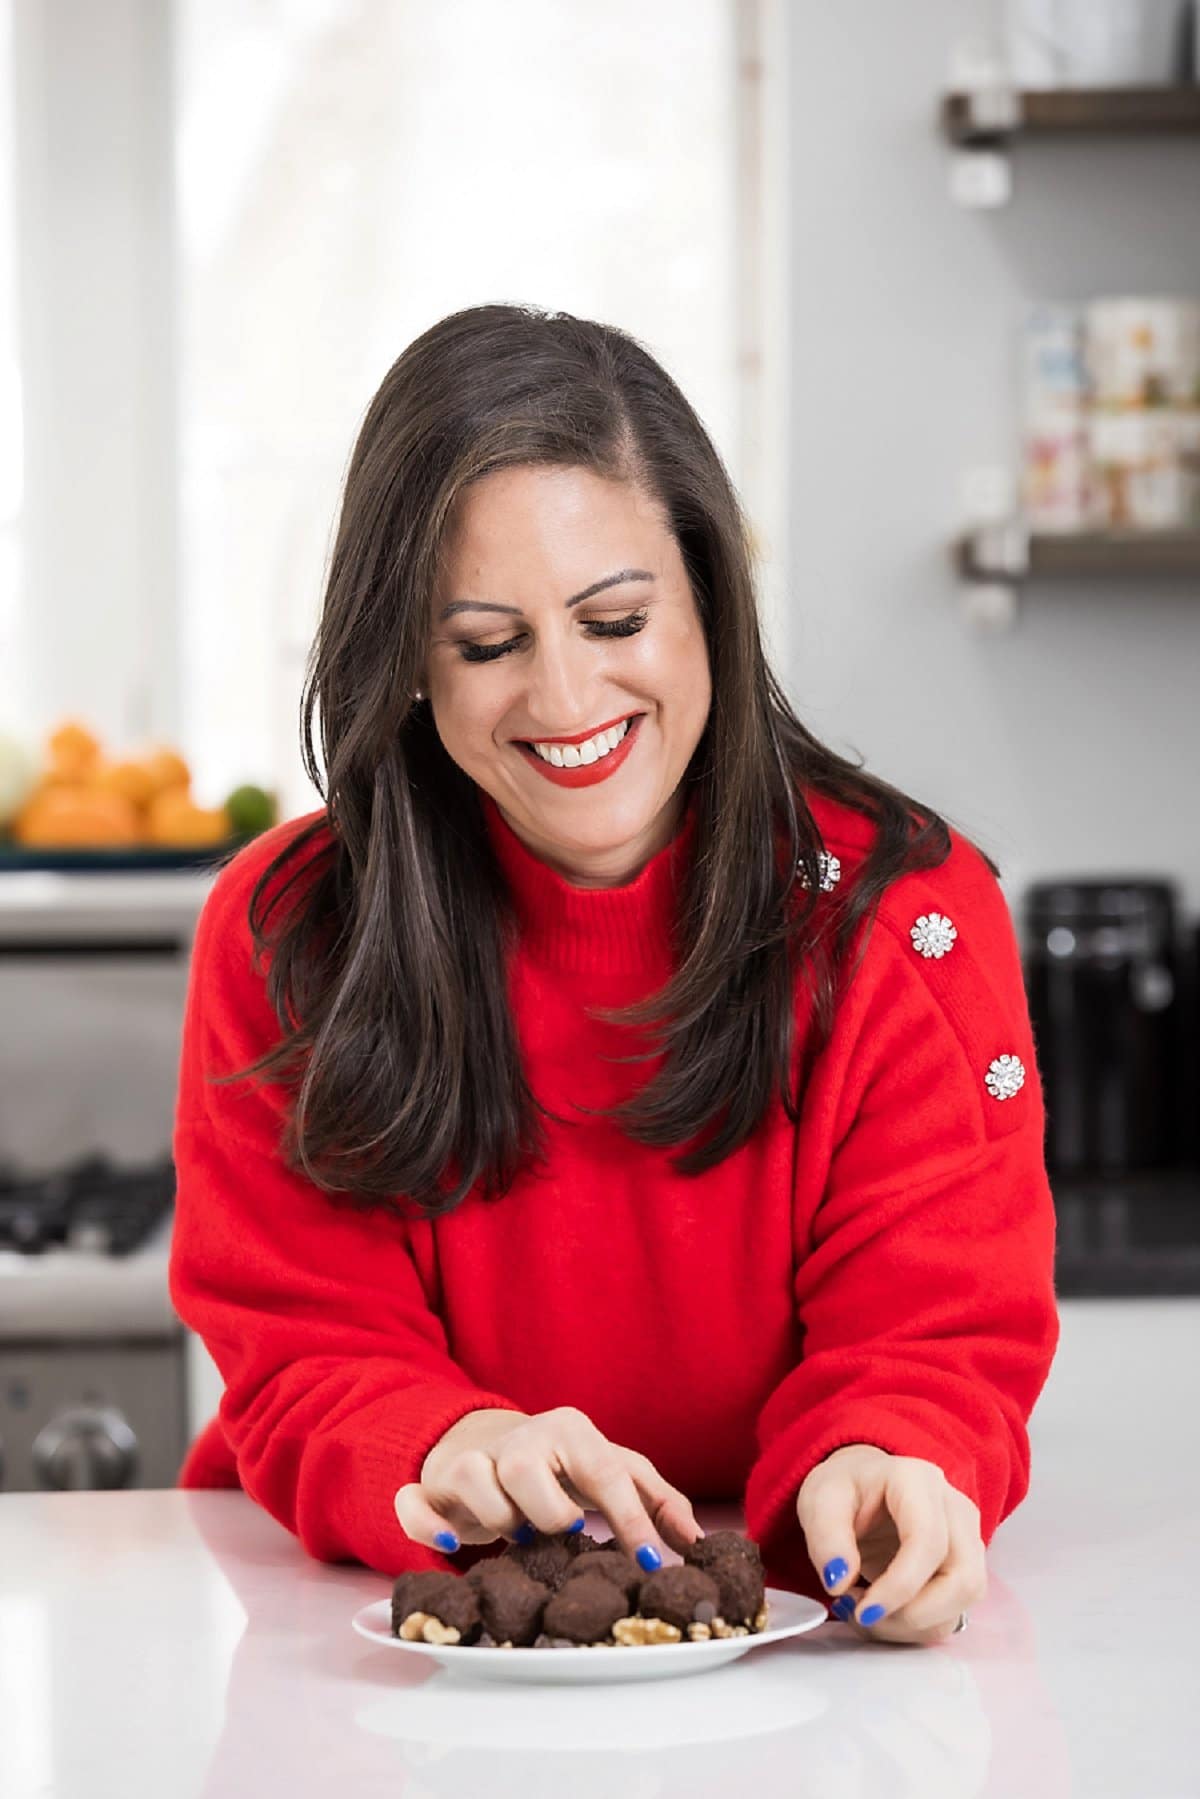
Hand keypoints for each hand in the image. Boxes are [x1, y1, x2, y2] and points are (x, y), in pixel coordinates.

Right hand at [394, 1405, 702, 1568]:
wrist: (491, 1444)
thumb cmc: (565, 1467)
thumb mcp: (613, 1473)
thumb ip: (657, 1502)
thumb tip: (699, 1543)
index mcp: (570, 1430)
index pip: (604, 1472)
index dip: (630, 1520)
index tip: (650, 1564)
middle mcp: (517, 1437)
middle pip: (528, 1468)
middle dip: (549, 1511)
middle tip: (562, 1531)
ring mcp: (469, 1461)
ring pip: (474, 1480)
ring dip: (498, 1519)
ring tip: (518, 1535)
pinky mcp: (431, 1488)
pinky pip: (414, 1503)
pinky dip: (426, 1524)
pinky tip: (450, 1543)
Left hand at [796, 1443, 986, 1645]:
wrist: (863, 1487)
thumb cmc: (846, 1488)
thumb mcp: (819, 1501)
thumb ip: (826, 1538)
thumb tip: (839, 1580)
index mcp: (917, 1482)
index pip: (928, 1541)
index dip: (900, 1585)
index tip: (865, 1610)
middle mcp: (954, 1508)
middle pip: (962, 1579)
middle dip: (913, 1614)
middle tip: (864, 1614)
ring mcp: (967, 1539)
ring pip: (963, 1602)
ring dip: (914, 1625)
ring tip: (868, 1610)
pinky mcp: (965, 1568)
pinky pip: (952, 1613)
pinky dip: (916, 1627)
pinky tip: (883, 1613)